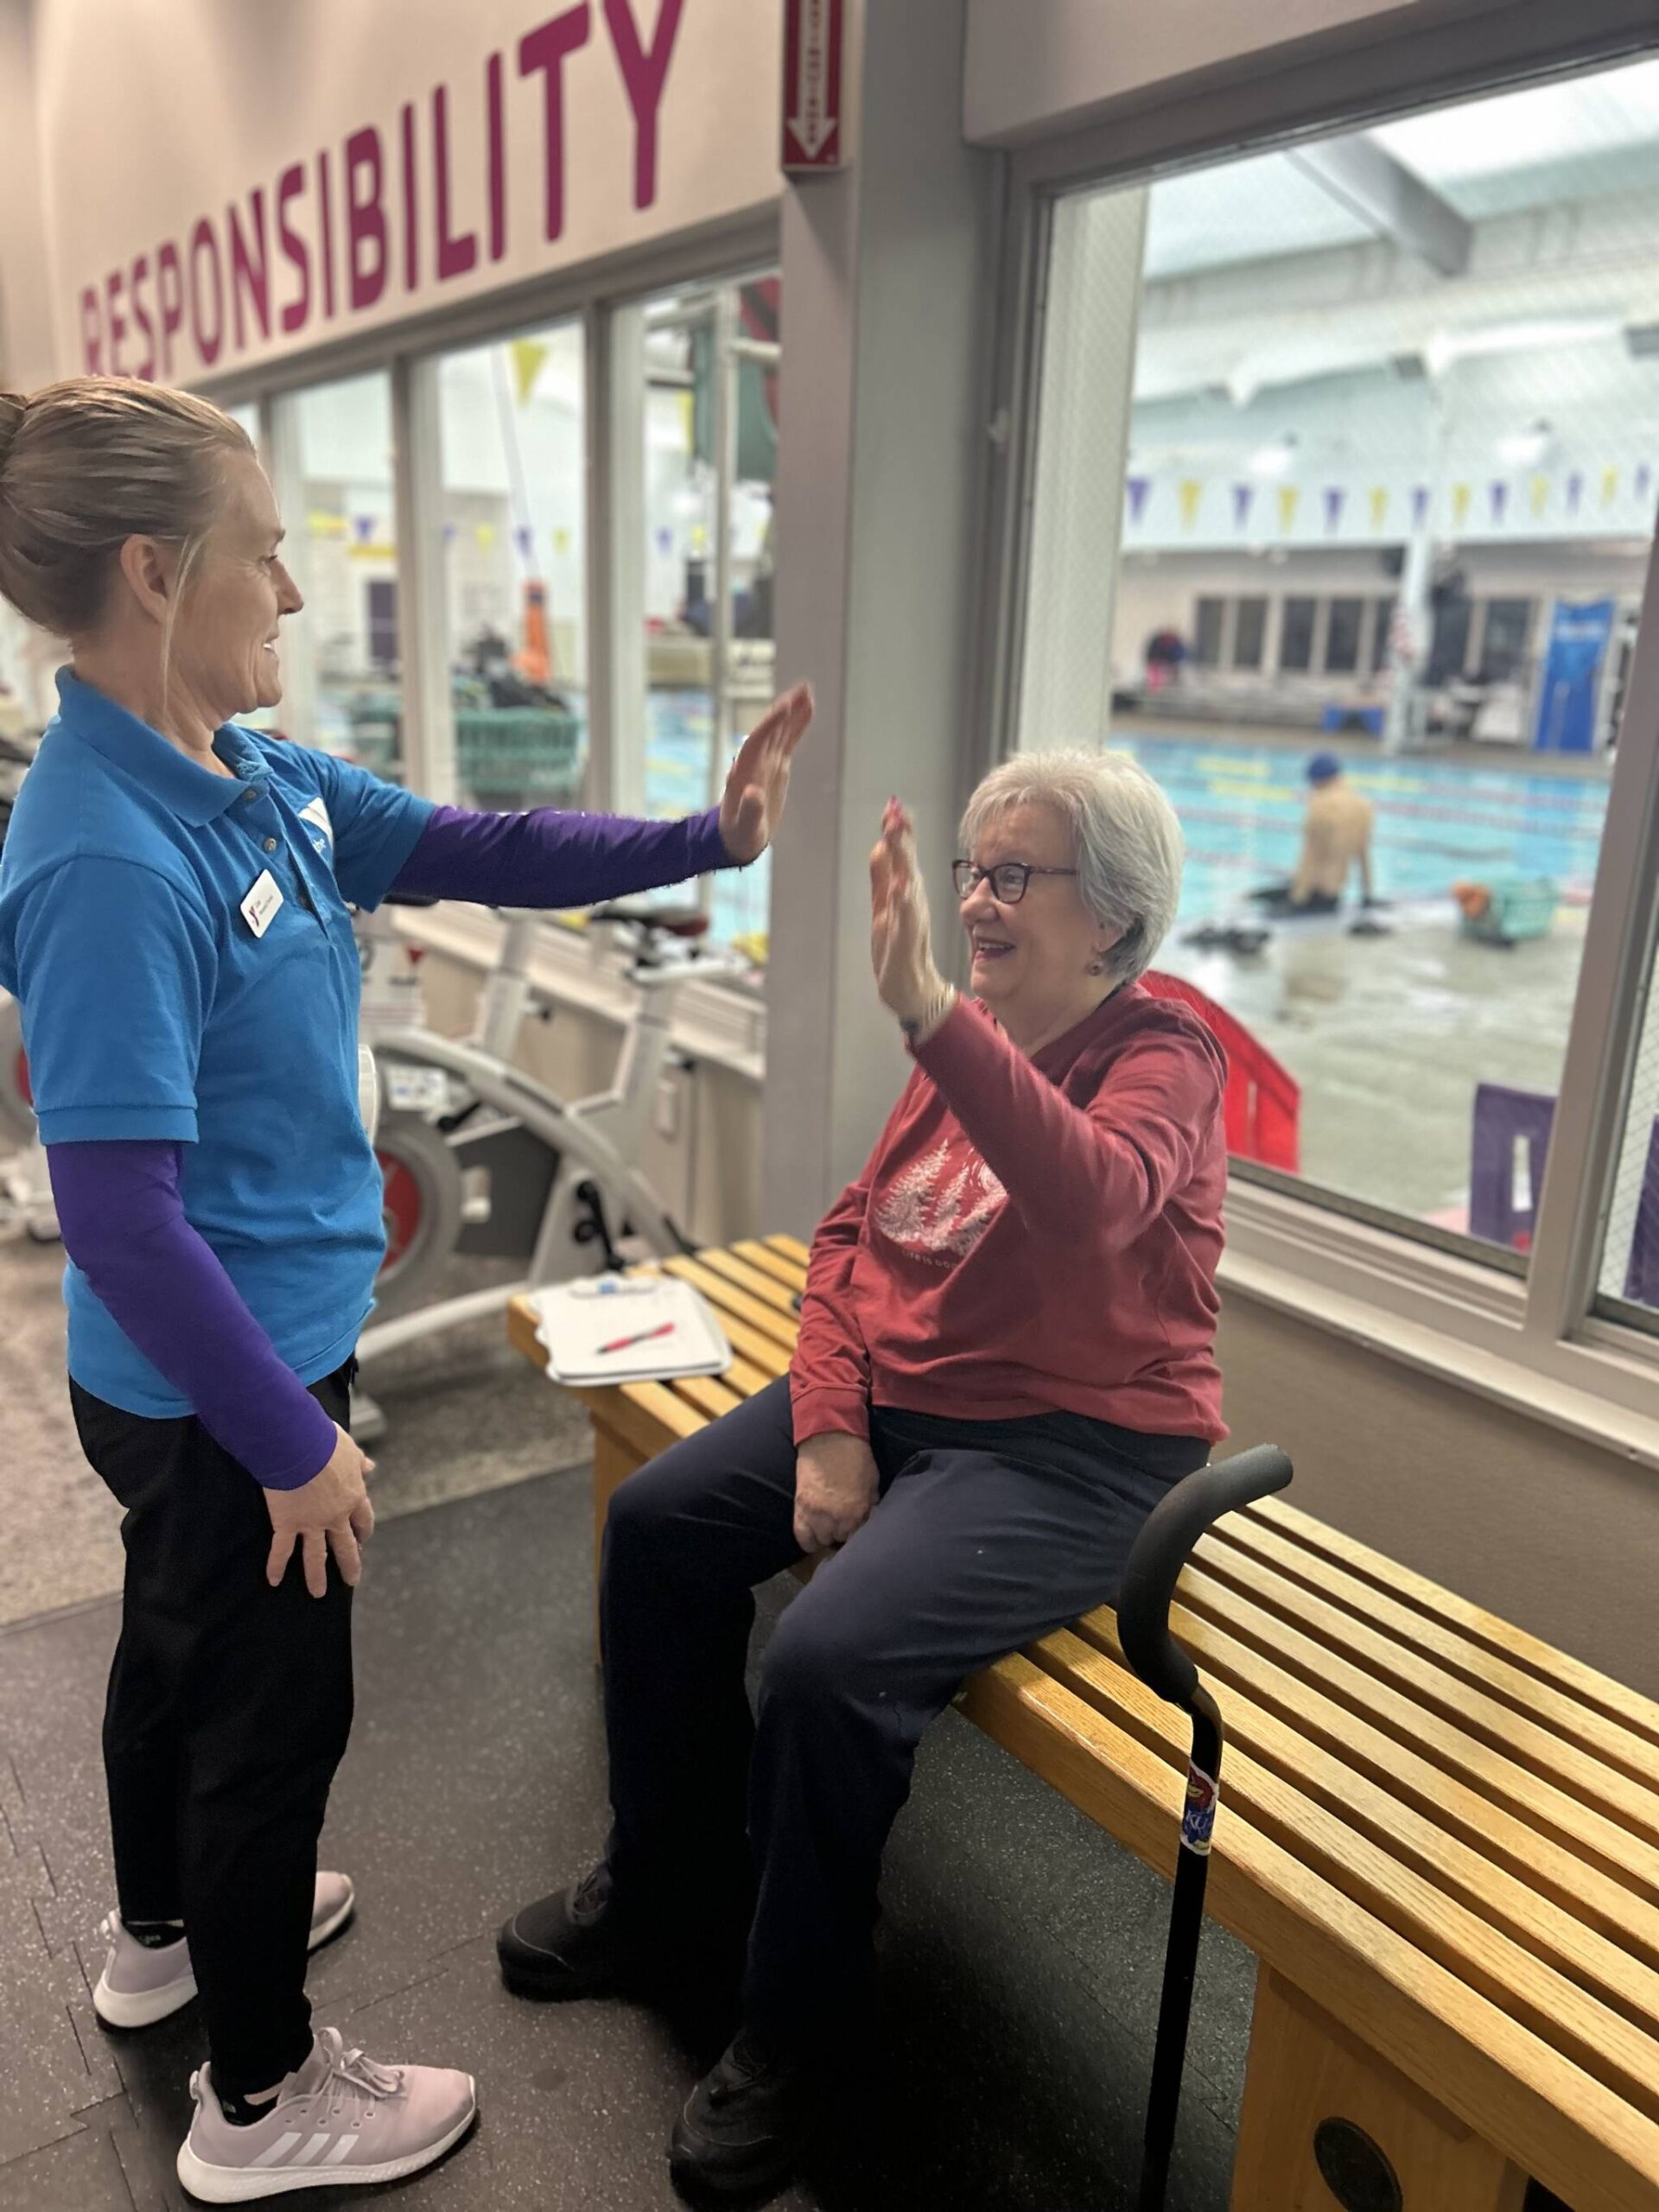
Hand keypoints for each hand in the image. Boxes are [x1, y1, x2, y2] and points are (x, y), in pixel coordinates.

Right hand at [265, 1423, 376, 1598]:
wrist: (299, 1444)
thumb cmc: (325, 1441)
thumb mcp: (349, 1449)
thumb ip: (359, 1462)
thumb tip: (370, 1467)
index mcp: (353, 1496)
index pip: (363, 1519)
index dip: (363, 1531)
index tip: (363, 1540)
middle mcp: (335, 1515)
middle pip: (346, 1545)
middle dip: (350, 1563)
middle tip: (352, 1580)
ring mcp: (312, 1523)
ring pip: (316, 1555)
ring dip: (317, 1576)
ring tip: (318, 1593)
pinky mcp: (287, 1523)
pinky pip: (282, 1550)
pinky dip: (276, 1566)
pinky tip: (273, 1581)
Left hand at [719, 682, 813, 863]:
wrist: (738, 837)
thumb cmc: (739, 835)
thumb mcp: (744, 828)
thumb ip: (749, 811)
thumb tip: (754, 792)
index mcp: (744, 773)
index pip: (756, 742)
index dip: (770, 725)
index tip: (783, 708)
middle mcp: (754, 761)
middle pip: (769, 730)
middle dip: (783, 711)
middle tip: (800, 691)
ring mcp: (767, 761)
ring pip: (780, 730)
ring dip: (792, 711)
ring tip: (807, 691)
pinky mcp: (778, 765)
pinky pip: (789, 740)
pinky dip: (798, 725)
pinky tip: (808, 708)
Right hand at [793, 1432, 879, 1554]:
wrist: (829, 1437)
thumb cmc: (856, 1457)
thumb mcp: (872, 1483)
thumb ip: (870, 1506)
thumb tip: (868, 1522)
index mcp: (857, 1513)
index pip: (857, 1539)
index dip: (857, 1533)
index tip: (857, 1528)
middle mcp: (836, 1519)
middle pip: (839, 1540)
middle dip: (842, 1532)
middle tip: (844, 1522)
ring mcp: (815, 1515)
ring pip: (821, 1540)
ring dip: (826, 1534)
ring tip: (829, 1525)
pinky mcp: (799, 1509)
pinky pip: (802, 1537)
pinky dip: (809, 1539)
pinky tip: (814, 1532)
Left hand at [870, 800, 945, 1026]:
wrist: (912, 989)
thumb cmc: (899, 946)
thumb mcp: (884, 906)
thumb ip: (882, 876)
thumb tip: (880, 844)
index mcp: (906, 891)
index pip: (901, 855)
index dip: (897, 831)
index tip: (893, 804)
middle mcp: (912, 900)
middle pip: (906, 861)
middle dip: (900, 835)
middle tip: (896, 809)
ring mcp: (911, 919)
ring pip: (907, 882)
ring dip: (902, 858)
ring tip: (895, 834)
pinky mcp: (907, 939)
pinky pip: (906, 917)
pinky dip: (904, 900)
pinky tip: (901, 885)